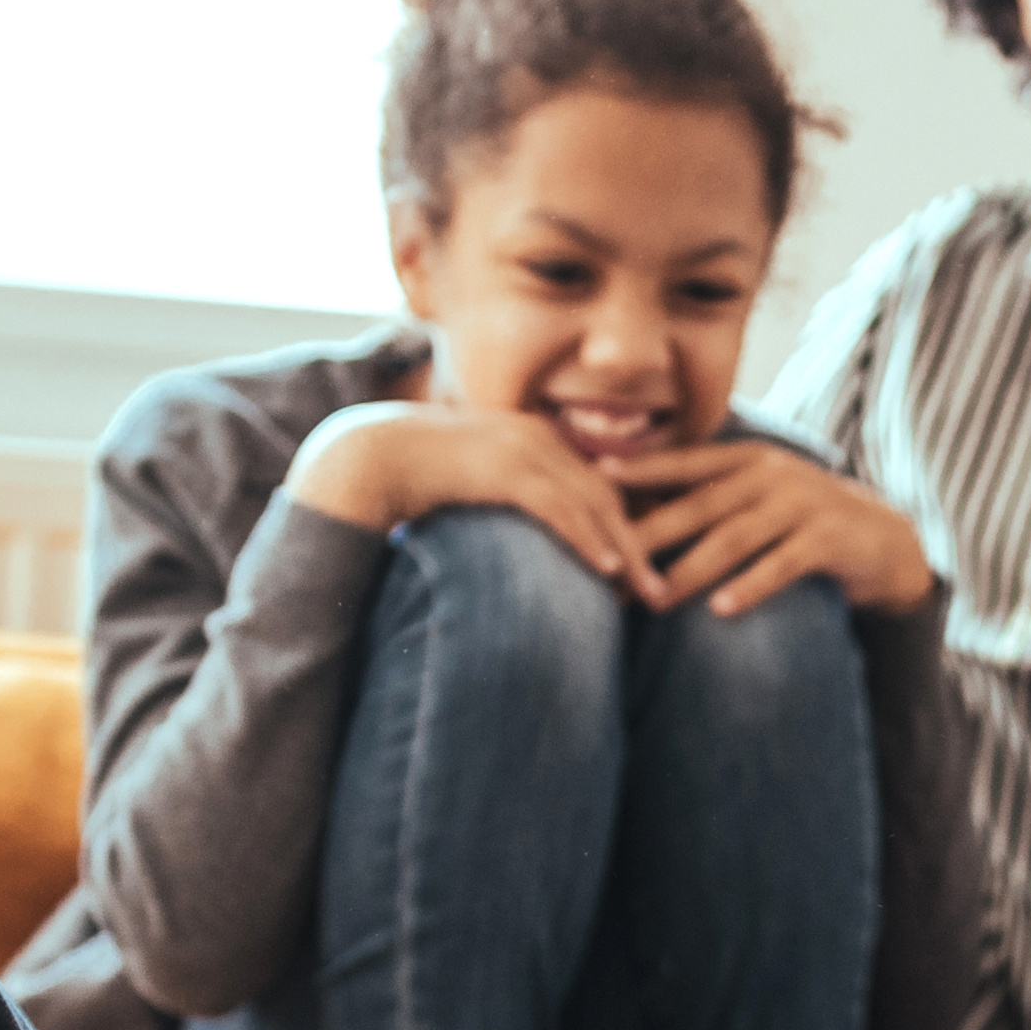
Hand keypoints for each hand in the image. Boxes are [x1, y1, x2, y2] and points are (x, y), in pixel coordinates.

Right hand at [279, 401, 657, 597]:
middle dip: (639, 545)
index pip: (597, 487)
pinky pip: (558, 506)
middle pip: (607, 495)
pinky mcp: (502, 467)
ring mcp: (521, 448)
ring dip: (623, 551)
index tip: (642, 572)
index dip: (624, 530)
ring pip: (592, 503)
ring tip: (647, 592)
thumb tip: (525, 545)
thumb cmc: (416, 479)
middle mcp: (538, 437)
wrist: (367, 457)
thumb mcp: (475, 486)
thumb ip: (508, 503)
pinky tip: (607, 570)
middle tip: (662, 590)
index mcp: (536, 438)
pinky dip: (587, 538)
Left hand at [612, 435, 934, 618]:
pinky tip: (720, 610)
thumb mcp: (758, 497)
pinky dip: (749, 586)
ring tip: (656, 599)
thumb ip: (710, 498)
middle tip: (614, 565)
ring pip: (735, 538)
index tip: (597, 477)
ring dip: (692, 570)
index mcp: (748, 460)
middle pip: (701, 505)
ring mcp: (801, 505)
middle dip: (653, 535)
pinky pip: (781, 565)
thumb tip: (633, 514)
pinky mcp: (827, 540)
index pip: (686, 463)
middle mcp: (772, 475)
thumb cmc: (800, 521)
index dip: (643, 467)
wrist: (879, 540)